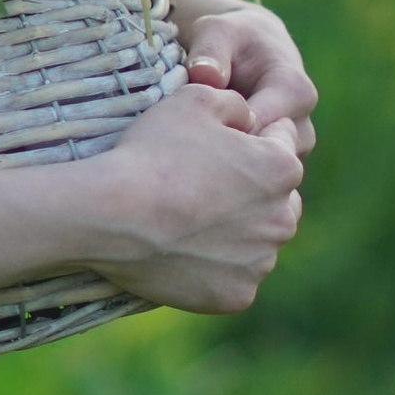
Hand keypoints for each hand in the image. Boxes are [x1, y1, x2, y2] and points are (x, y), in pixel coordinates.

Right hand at [82, 81, 305, 316]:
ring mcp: (260, 262)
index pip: (280, 144)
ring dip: (236, 233)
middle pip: (276, 200)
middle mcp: (283, 219)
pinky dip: (216, 269)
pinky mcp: (236, 295)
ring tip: (189, 223)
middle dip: (251, 192)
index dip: (247, 139)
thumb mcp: (194, 99)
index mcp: (282, 169)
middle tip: (201, 187)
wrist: (111, 215)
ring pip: (258, 242)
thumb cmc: (151, 152)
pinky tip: (183, 253)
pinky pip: (234, 279)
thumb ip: (234, 102)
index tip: (212, 147)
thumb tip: (247, 116)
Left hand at [174, 0, 317, 165]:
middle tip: (182, 157)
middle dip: (226, 159)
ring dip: (227, 173)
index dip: (224, 133)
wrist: (246, 50)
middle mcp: (300, 124)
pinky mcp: (276, 163)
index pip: (263, 127)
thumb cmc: (230, 38)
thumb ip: (211, 50)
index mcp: (294, 91)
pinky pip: (256, 183)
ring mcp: (292, 148)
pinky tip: (197, 172)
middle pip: (265, 158)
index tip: (187, 136)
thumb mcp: (217, 31)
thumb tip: (206, 76)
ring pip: (262, 175)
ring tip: (188, 163)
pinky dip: (229, 180)